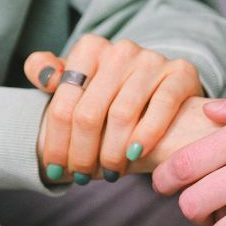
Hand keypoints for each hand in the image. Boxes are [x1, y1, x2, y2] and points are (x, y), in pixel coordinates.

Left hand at [25, 34, 202, 182]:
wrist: (162, 88)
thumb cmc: (110, 93)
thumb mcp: (76, 80)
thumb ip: (46, 71)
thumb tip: (45, 77)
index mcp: (89, 48)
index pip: (63, 104)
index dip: (56, 143)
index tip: (55, 170)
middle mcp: (120, 50)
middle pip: (89, 114)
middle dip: (82, 154)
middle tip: (82, 177)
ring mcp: (152, 60)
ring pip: (122, 115)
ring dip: (112, 153)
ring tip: (110, 173)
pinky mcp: (180, 72)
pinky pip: (161, 106)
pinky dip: (146, 135)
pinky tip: (135, 155)